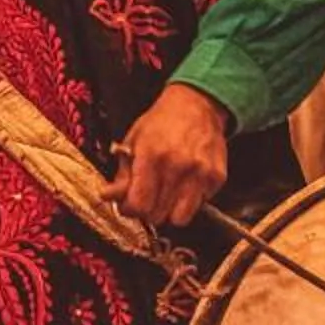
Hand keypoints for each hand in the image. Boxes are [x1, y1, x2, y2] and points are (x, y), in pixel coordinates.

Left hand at [104, 82, 229, 229]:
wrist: (197, 105)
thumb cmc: (163, 122)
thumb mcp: (133, 141)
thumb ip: (122, 174)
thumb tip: (108, 196)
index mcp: (152, 156)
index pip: (139, 205)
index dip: (130, 209)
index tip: (129, 204)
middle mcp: (178, 166)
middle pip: (157, 216)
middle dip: (148, 211)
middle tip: (147, 196)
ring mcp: (200, 173)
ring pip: (180, 219)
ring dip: (170, 211)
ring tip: (166, 194)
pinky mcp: (216, 177)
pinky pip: (199, 205)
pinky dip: (190, 200)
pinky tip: (184, 182)